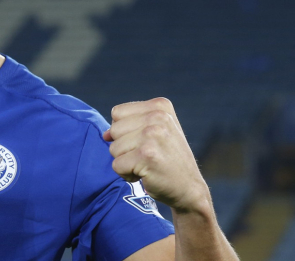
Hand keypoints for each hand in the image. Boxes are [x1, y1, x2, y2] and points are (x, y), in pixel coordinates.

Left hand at [103, 98, 209, 213]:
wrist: (189, 189)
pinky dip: (126, 174)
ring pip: (113, 148)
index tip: (145, 142)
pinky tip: (146, 175)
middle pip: (114, 130)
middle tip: (147, 156)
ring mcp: (152, 134)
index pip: (117, 113)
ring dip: (126, 162)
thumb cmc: (168, 159)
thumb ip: (129, 126)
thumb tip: (105, 135)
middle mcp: (158, 116)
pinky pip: (117, 165)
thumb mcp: (155, 132)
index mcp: (160, 106)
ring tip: (147, 165)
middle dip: (124, 147)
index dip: (124, 131)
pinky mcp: (146, 155)